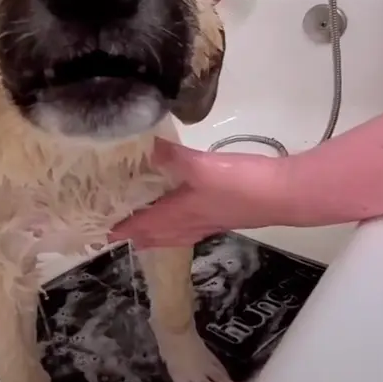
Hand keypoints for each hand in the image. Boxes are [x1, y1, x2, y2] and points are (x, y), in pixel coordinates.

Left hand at [109, 139, 283, 247]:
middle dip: (138, 234)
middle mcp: (193, 223)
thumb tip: (147, 145)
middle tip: (117, 227)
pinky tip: (185, 208)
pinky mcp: (228, 214)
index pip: (142, 226)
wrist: (284, 195)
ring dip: (158, 230)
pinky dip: (179, 220)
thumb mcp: (201, 165)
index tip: (98, 231)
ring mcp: (212, 221)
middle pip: (158, 236)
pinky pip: (193, 223)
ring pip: (176, 232)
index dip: (120, 230)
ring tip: (145, 223)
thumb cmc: (241, 184)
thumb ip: (172, 156)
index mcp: (180, 215)